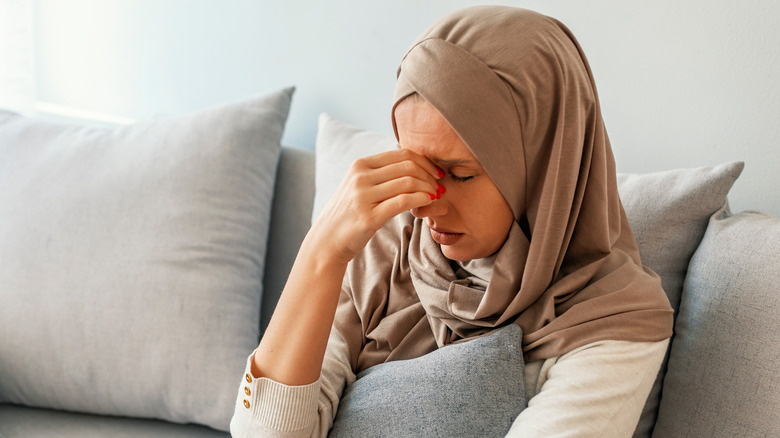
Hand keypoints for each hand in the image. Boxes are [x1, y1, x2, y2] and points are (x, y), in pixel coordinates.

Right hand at [312, 148, 441, 264]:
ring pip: (408, 183)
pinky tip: (428, 202)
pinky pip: (402, 202)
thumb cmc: (349, 213)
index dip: (425, 161)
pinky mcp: (369, 217)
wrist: (327, 240)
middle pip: (407, 166)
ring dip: (428, 188)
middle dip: (430, 175)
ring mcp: (363, 197)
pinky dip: (421, 199)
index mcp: (360, 165)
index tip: (436, 172)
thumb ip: (380, 173)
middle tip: (440, 186)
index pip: (401, 154)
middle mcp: (360, 177)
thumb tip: (413, 164)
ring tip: (436, 196)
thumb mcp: (359, 185)